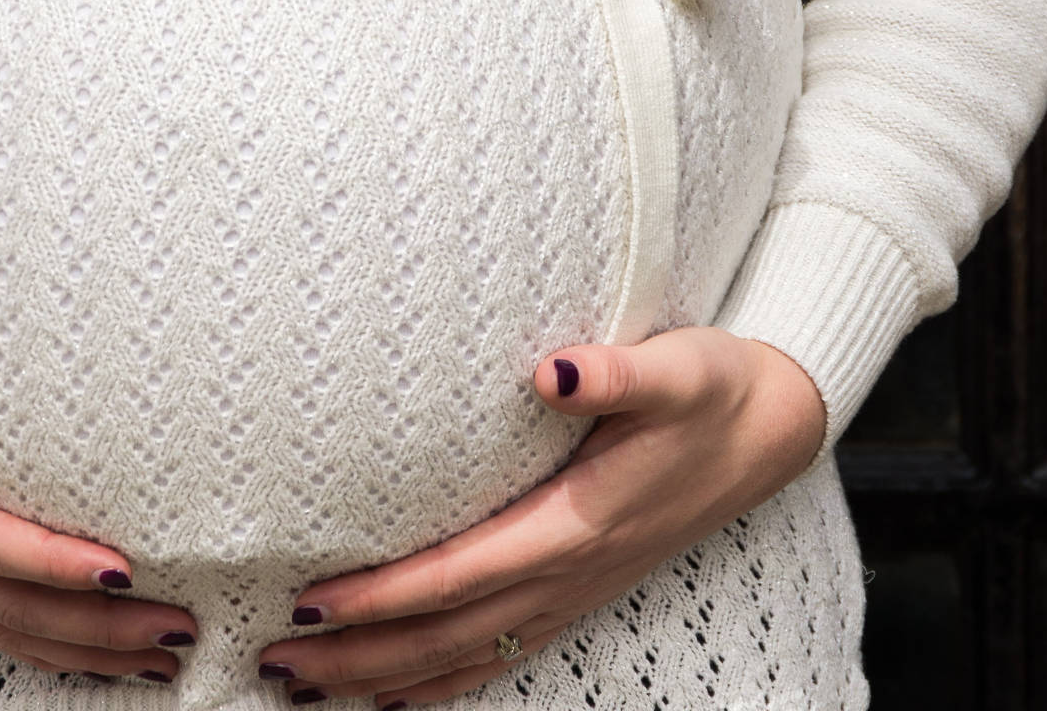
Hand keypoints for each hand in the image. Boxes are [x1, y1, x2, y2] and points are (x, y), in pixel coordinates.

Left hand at [255, 325, 826, 705]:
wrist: (772, 427)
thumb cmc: (712, 388)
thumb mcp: (676, 368)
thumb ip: (614, 374)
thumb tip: (552, 371)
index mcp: (577, 522)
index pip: (458, 574)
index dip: (383, 596)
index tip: (312, 599)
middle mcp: (569, 572)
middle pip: (445, 634)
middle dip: (357, 654)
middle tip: (274, 660)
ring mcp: (574, 591)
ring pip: (464, 655)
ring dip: (382, 677)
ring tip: (304, 686)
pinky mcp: (578, 590)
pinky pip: (500, 654)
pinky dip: (441, 685)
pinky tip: (392, 698)